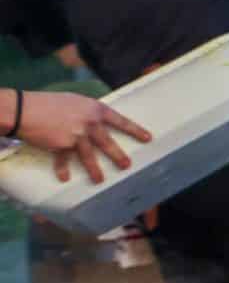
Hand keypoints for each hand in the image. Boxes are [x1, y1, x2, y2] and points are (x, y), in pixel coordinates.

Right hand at [15, 91, 151, 183]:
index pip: (120, 121)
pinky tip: (65, 178)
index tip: (148, 138)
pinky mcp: (61, 144)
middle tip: (127, 165)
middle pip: (108, 142)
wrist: (26, 109)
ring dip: (95, 169)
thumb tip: (97, 122)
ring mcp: (76, 135)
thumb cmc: (50, 103)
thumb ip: (88, 112)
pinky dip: (63, 169)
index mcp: (95, 109)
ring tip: (100, 180)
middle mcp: (89, 123)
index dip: (135, 130)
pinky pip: (64, 160)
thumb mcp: (75, 101)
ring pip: (89, 156)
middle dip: (118, 155)